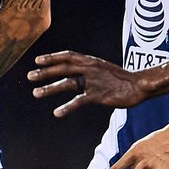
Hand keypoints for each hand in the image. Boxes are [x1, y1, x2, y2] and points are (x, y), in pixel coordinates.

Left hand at [26, 50, 144, 116]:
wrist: (138, 85)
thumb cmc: (120, 78)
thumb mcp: (102, 68)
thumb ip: (87, 69)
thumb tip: (74, 71)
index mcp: (90, 61)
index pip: (67, 55)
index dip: (52, 57)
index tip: (37, 60)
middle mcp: (89, 69)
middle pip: (62, 68)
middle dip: (44, 72)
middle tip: (29, 76)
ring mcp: (93, 81)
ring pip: (67, 83)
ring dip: (50, 88)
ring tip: (35, 93)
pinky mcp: (98, 95)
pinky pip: (79, 101)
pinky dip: (67, 107)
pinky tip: (57, 113)